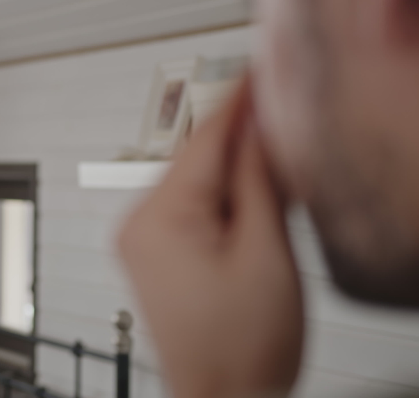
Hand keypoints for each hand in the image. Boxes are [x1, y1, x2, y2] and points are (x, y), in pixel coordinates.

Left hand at [117, 76, 303, 397]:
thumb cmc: (239, 347)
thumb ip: (260, 182)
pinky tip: (251, 200)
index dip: (240, 102)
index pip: (204, 138)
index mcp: (159, 218)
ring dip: (234, 170)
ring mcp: (140, 240)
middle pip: (195, 157)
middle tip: (281, 120)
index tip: (261, 72)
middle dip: (241, 138)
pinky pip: (187, 206)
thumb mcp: (266, 252)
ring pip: (193, 180)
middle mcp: (137, 224)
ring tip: (276, 169)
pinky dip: (221, 197)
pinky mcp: (151, 254)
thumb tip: (260, 129)